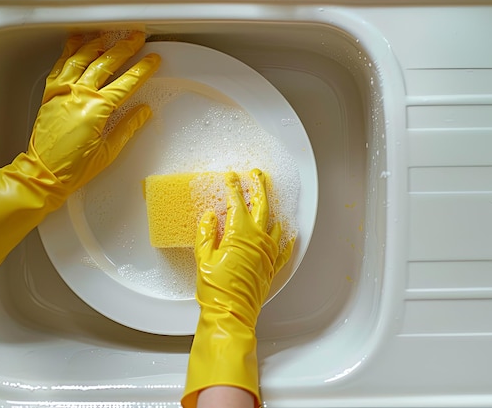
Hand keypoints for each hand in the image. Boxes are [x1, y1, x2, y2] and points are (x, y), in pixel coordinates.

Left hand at [0, 32, 159, 277]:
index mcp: (97, 109)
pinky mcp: (51, 93)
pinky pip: (61, 65)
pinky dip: (70, 51)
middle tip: (137, 38)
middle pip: (105, 63)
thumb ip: (128, 126)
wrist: (43, 173)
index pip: (126, 83)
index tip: (153, 60)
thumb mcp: (109, 150)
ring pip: (82, 58)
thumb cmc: (75, 168)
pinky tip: (78, 42)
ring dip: (97, 44)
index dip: (142, 70)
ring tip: (110, 36)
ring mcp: (62, 91)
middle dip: (124, 48)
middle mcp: (79, 95)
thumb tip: (144, 111)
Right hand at [182, 169, 294, 407]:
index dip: (233, 187)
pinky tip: (288, 232)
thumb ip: (207, 234)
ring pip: (274, 224)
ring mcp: (267, 253)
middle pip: (261, 206)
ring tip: (268, 200)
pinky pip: (283, 249)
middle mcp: (258, 240)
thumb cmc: (216, 290)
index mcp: (239, 234)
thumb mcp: (203, 259)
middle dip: (259, 187)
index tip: (231, 177)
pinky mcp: (271, 267)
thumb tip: (210, 218)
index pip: (236, 203)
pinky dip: (286, 239)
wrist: (231, 315)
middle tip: (257, 175)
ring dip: (270, 210)